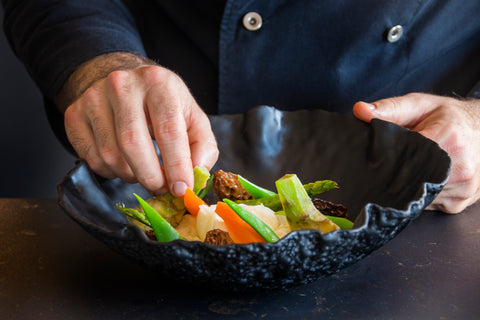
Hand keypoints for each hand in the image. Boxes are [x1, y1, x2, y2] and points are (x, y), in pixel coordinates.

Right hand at [62, 63, 218, 196]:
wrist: (126, 81)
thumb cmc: (164, 104)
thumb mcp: (192, 117)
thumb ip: (203, 146)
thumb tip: (196, 174)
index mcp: (159, 82)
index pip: (168, 131)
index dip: (176, 166)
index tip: (181, 190)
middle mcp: (122, 85)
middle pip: (133, 144)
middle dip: (151, 177)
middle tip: (162, 188)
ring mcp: (93, 98)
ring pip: (111, 156)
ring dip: (132, 175)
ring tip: (144, 168)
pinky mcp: (74, 114)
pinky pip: (92, 160)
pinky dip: (111, 172)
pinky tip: (123, 161)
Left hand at [353, 93, 479, 212]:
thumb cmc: (448, 117)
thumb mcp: (419, 104)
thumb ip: (389, 108)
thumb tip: (359, 110)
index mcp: (449, 139)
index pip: (404, 159)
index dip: (385, 161)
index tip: (372, 161)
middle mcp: (459, 166)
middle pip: (408, 181)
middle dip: (392, 176)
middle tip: (382, 168)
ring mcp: (462, 188)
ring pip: (416, 196)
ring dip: (405, 187)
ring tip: (403, 171)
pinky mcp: (459, 202)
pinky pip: (427, 205)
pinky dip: (418, 194)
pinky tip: (418, 181)